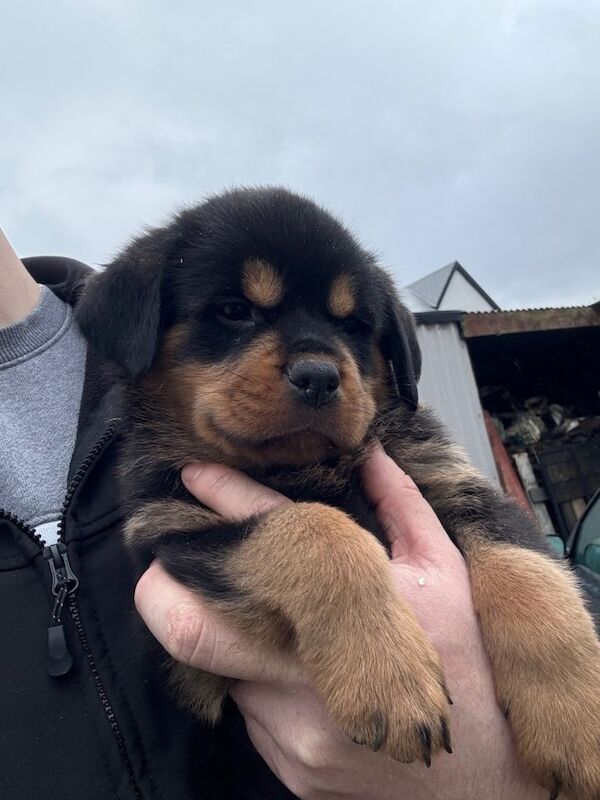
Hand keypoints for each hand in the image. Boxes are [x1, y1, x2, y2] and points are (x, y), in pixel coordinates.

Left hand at [135, 445, 545, 798]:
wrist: (487, 778)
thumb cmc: (469, 662)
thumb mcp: (447, 573)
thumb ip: (402, 506)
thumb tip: (370, 452)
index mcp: (360, 607)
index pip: (273, 538)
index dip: (226, 500)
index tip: (194, 478)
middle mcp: (315, 676)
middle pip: (195, 630)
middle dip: (162, 589)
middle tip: (166, 565)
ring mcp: (296, 733)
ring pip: (223, 671)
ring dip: (234, 640)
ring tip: (275, 630)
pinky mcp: (290, 769)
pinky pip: (249, 715)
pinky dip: (259, 685)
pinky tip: (300, 679)